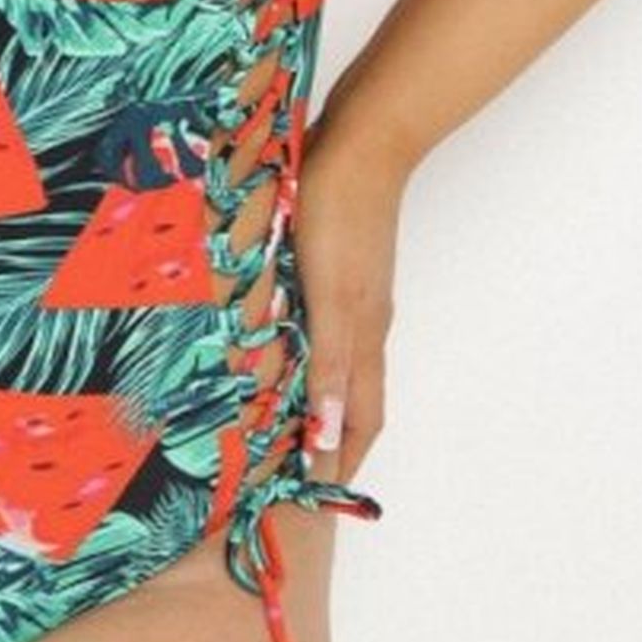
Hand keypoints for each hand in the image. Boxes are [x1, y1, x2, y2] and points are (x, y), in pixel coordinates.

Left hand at [290, 115, 406, 487]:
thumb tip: (325, 435)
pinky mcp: (336, 263)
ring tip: (278, 419)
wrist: (362, 142)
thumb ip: (328, 364)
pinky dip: (304, 351)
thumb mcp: (330, 296)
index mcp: (363, 337)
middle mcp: (363, 323)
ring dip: (313, 397)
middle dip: (325, 440)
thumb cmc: (341, 215)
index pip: (357, 422)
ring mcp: (352, 292)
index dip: (338, 463)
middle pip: (349, 399)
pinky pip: (324, 326)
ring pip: (335, 362)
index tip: (313, 500)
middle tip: (287, 470)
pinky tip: (279, 344)